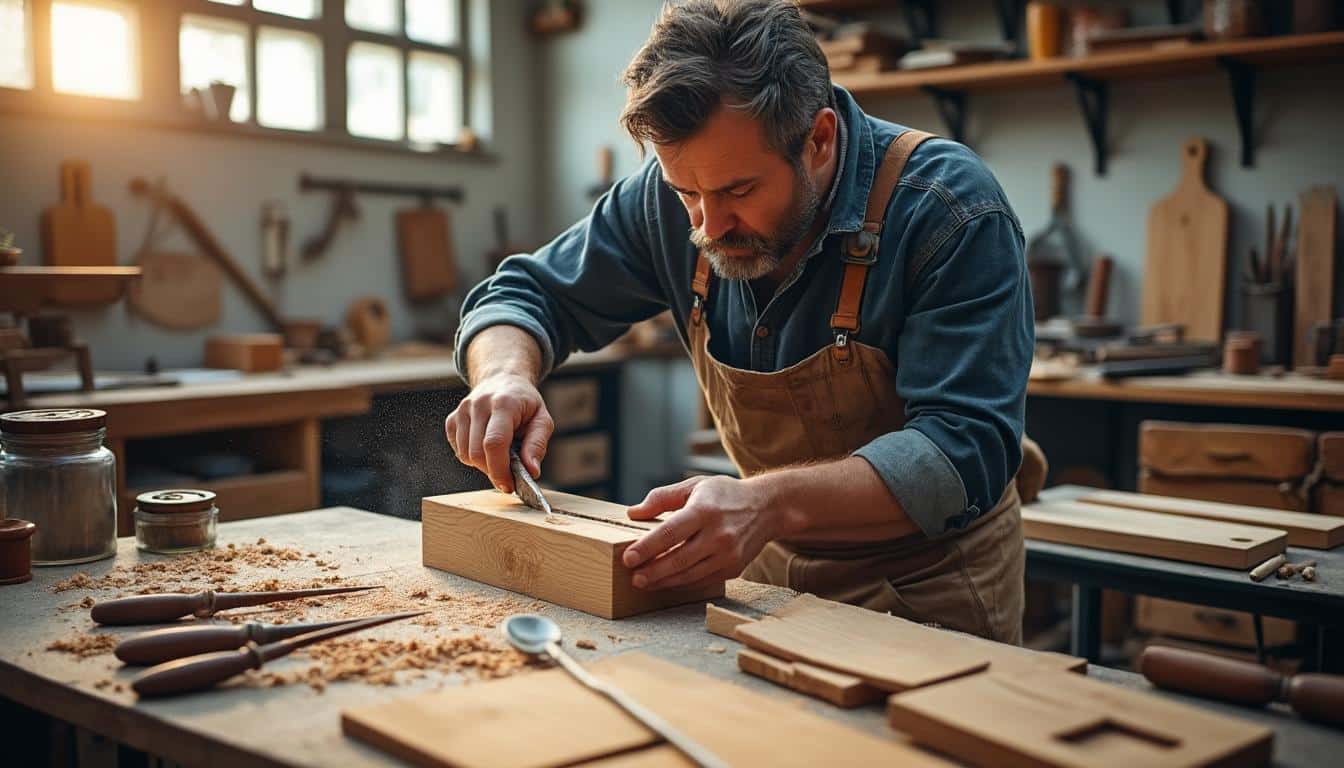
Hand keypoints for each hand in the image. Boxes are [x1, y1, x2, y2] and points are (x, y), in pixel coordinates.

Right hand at [444, 373, 553, 491]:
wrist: (502, 380)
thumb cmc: (525, 403)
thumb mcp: (542, 420)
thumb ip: (537, 445)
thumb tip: (531, 472)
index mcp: (504, 403)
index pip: (494, 443)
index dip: (500, 469)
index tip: (509, 485)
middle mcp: (478, 404)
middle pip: (477, 453)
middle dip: (493, 471)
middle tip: (508, 473)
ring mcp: (462, 411)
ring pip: (465, 455)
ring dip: (483, 465)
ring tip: (500, 455)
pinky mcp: (452, 419)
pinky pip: (458, 450)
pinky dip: (472, 457)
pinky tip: (485, 447)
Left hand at [622, 475, 784, 590]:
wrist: (767, 508)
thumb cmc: (725, 495)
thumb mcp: (694, 486)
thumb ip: (662, 498)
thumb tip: (633, 513)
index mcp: (705, 510)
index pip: (670, 533)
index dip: (647, 547)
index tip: (628, 558)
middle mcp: (718, 535)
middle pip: (678, 560)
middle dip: (653, 571)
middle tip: (633, 577)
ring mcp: (728, 555)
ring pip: (689, 575)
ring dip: (664, 581)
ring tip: (644, 582)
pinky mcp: (733, 569)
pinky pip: (702, 580)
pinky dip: (682, 583)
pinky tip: (666, 582)